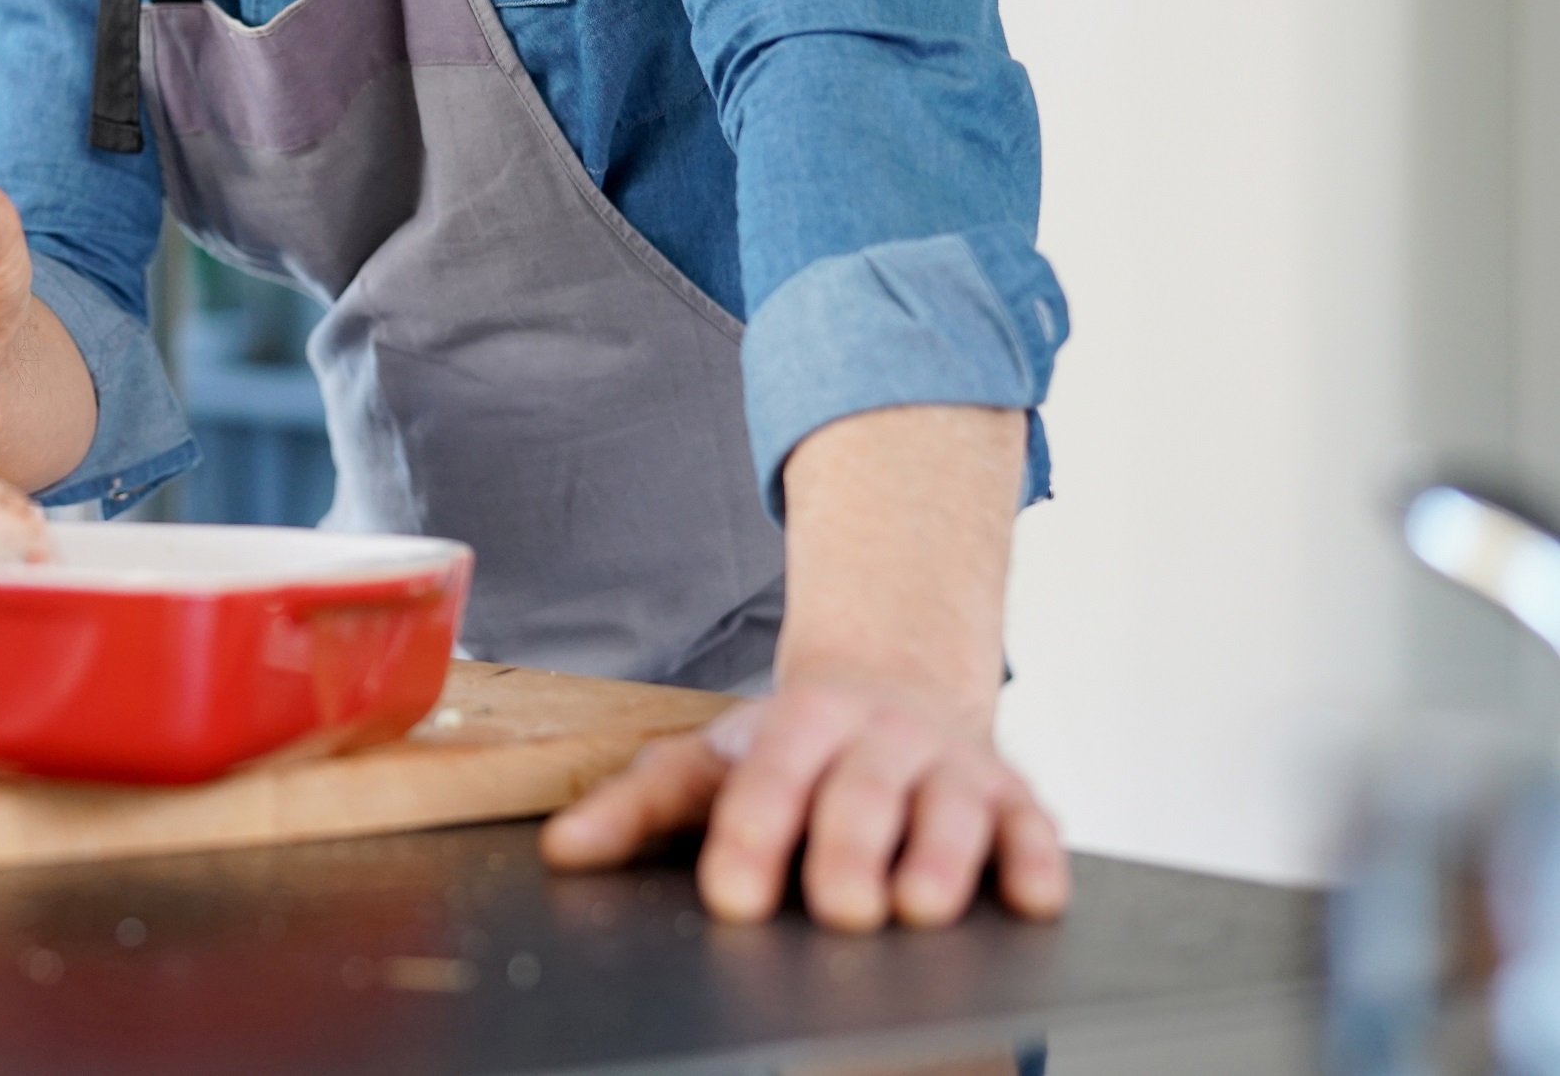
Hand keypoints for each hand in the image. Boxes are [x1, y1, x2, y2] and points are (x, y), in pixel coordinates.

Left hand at [539, 403, 1068, 930]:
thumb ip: (637, 809)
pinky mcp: (1015, 799)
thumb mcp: (708, 762)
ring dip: (939, 858)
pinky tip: (1032, 898)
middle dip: (848, 850)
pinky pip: (1032, 827)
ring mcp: (949, 767)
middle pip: (860, 793)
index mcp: (795, 725)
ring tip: (922, 910)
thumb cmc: (791, 749)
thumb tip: (562, 852)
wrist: (894, 688)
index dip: (751, 833)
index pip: (767, 777)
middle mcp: (877, 738)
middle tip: (838, 909)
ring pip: (949, 808)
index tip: (733, 893)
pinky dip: (1037, 859)